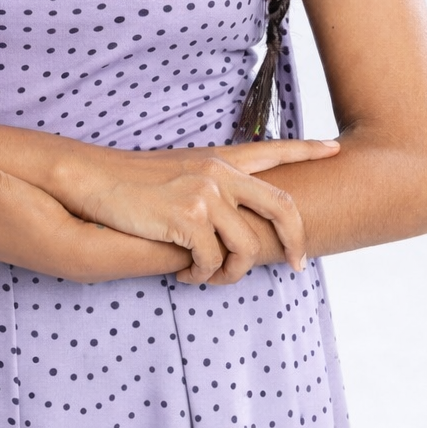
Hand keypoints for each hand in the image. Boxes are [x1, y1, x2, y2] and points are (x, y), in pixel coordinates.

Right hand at [81, 139, 339, 285]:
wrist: (91, 179)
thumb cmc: (129, 183)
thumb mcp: (176, 172)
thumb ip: (208, 186)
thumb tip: (231, 223)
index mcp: (218, 159)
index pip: (272, 150)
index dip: (307, 150)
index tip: (335, 150)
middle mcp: (218, 172)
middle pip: (282, 207)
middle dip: (296, 241)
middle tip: (294, 265)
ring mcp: (204, 193)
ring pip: (246, 247)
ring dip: (230, 273)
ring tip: (208, 277)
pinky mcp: (187, 217)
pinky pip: (211, 261)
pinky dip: (201, 276)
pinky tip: (185, 275)